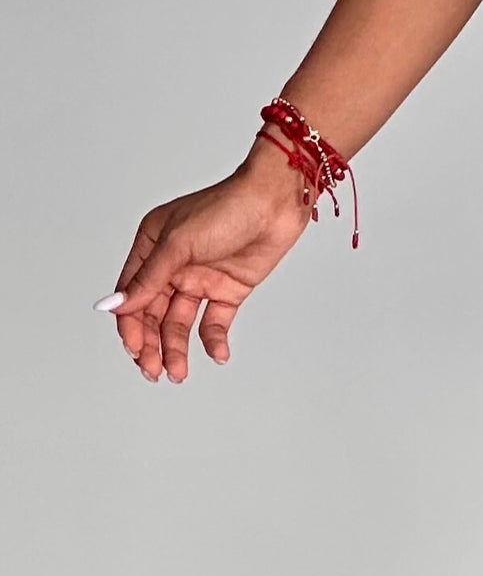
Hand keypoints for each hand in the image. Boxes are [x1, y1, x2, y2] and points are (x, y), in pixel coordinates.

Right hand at [100, 138, 315, 383]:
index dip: (130, 324)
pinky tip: (217, 354)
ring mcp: (201, 279)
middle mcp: (173, 266)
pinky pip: (215, 322)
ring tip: (178, 373)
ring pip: (180, 323)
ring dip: (177, 348)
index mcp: (152, 248)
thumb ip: (148, 279)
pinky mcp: (228, 290)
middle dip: (151, 344)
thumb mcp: (178, 244)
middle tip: (155, 371)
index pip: (131, 294)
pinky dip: (213, 340)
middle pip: (153, 314)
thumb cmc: (225, 208)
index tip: (134, 349)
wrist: (275, 203)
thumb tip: (114, 306)